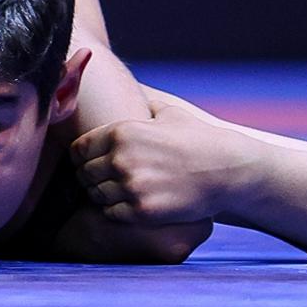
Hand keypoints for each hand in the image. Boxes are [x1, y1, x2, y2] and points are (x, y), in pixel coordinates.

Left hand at [71, 105, 253, 225]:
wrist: (229, 171)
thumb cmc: (199, 140)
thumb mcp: (170, 114)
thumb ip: (145, 104)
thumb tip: (133, 92)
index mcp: (121, 131)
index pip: (78, 149)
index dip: (81, 157)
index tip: (89, 162)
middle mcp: (122, 158)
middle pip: (83, 174)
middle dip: (90, 177)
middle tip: (102, 181)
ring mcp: (132, 186)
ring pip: (95, 195)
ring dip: (101, 195)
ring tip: (115, 193)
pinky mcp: (143, 210)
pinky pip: (111, 213)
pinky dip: (115, 211)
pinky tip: (128, 205)